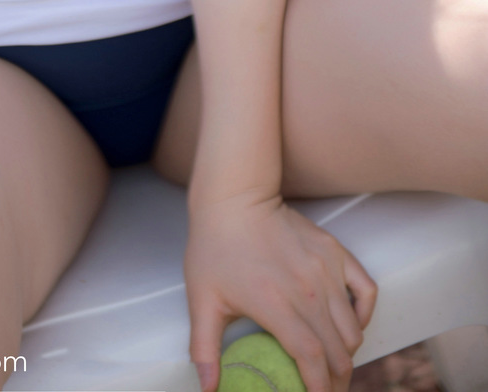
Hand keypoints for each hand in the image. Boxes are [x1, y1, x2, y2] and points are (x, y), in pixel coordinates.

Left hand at [185, 193, 377, 391]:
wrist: (233, 196)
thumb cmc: (214, 246)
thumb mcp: (202, 299)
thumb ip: (205, 348)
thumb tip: (208, 388)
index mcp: (275, 304)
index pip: (311, 359)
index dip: (319, 388)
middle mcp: (307, 289)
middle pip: (338, 352)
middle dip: (336, 381)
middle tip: (325, 390)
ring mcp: (325, 269)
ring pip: (353, 329)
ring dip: (347, 354)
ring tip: (334, 366)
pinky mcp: (335, 252)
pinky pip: (366, 291)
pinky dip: (364, 315)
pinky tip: (350, 326)